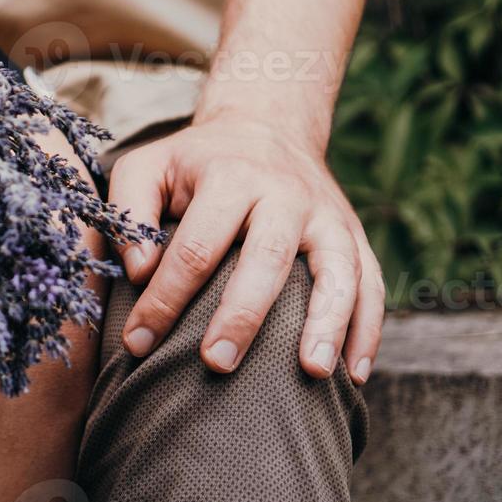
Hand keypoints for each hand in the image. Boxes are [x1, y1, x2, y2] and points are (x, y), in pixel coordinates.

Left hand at [108, 109, 383, 384]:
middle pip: (267, 259)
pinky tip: (355, 375)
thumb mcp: (148, 167)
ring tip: (313, 375)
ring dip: (327, 325)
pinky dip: (367, 330)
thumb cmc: (195, 162)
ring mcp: (326, 216)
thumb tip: (139, 273)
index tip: (139, 341)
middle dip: (242, 316)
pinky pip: (371, 283)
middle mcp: (285, 195)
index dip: (165, 299)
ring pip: (336, 271)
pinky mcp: (353, 234)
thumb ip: (130, 213)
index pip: (195, 247)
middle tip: (216, 364)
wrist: (266, 126)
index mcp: (229, 177)